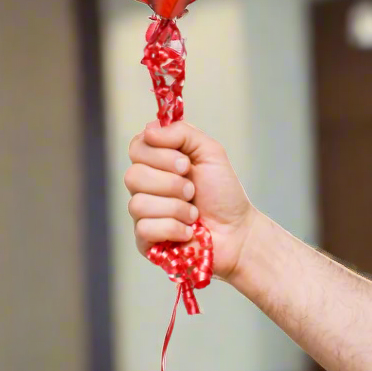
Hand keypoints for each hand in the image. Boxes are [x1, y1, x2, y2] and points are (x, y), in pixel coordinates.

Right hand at [125, 120, 257, 282]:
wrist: (238, 232)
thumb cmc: (223, 193)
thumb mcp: (209, 152)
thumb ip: (181, 132)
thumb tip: (149, 130)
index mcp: (156, 162)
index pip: (136, 147)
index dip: (158, 154)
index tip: (185, 163)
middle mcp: (145, 186)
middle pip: (133, 175)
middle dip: (170, 183)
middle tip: (192, 190)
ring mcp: (143, 214)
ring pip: (138, 204)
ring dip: (175, 208)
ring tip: (194, 214)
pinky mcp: (144, 240)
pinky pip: (145, 229)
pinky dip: (173, 229)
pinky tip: (188, 231)